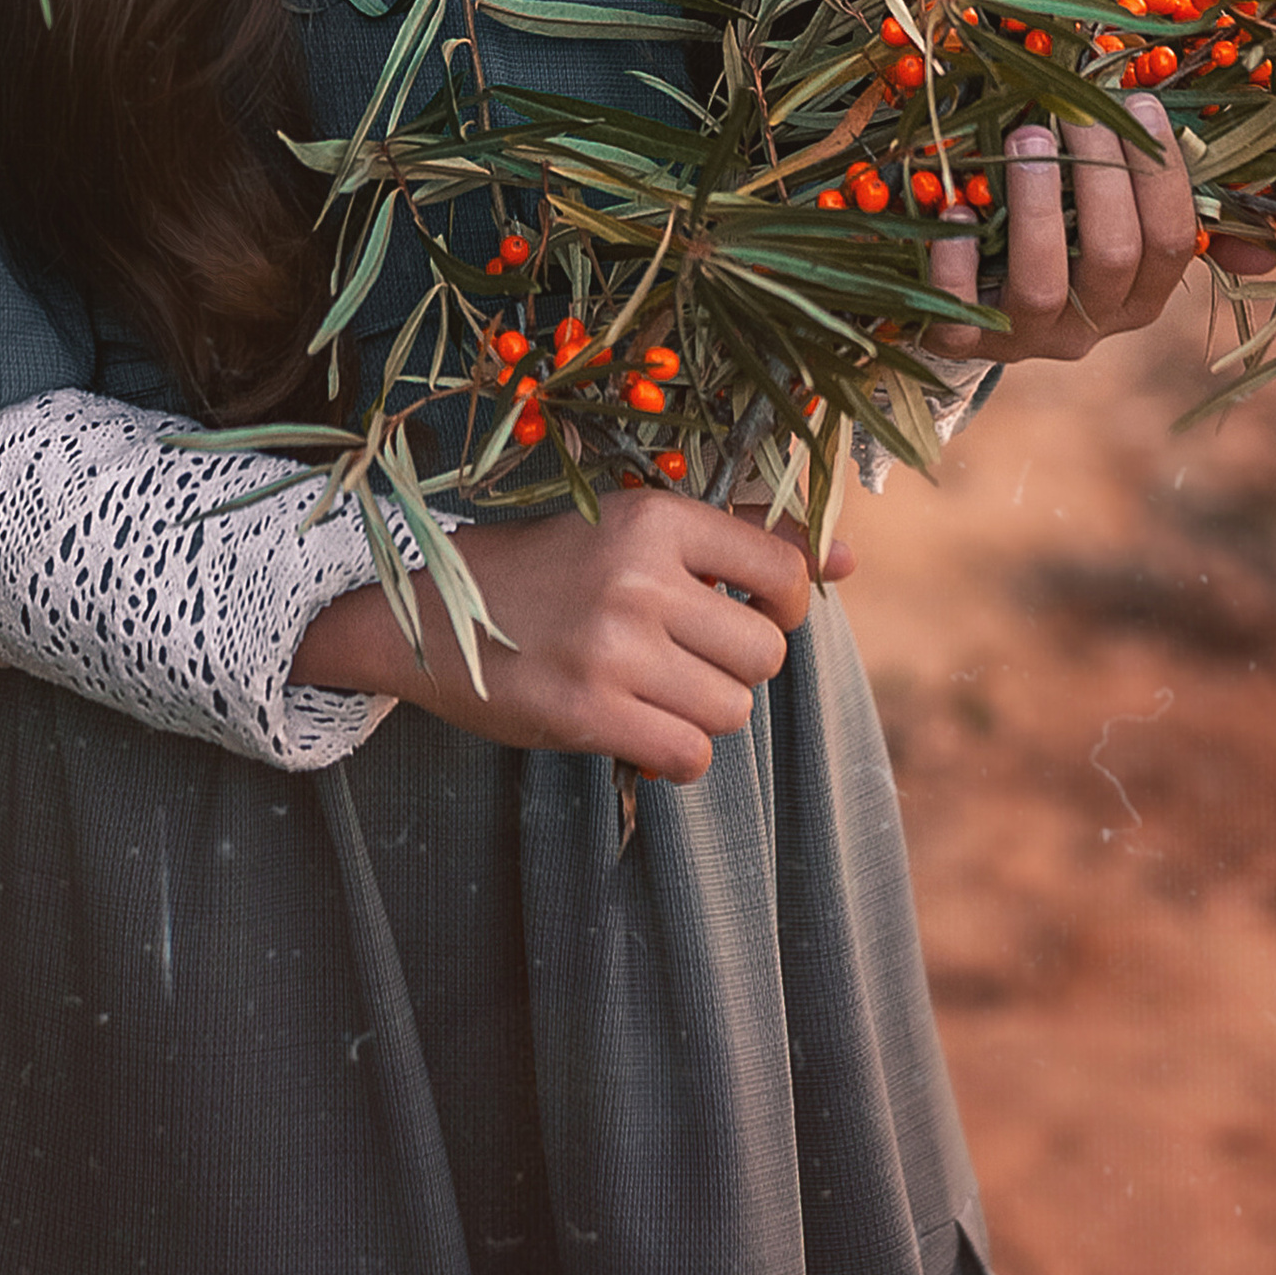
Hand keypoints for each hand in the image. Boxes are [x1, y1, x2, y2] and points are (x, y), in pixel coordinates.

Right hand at [290, 486, 853, 781]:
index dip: (781, 608)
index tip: (746, 613)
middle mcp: (638, 577)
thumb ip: (739, 537)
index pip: (783, 574)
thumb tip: (850, 559)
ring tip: (653, 692)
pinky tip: (640, 732)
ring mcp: (612, 648)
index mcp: (652, 517)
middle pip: (764, 656)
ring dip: (703, 715)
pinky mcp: (587, 713)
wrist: (425, 608)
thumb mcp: (631, 529)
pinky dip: (676, 758)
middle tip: (682, 658)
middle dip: (735, 669)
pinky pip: (689, 756)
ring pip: (731, 711)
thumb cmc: (546, 567)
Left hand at [922, 90, 1229, 365]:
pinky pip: (958, 315)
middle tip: (1072, 109)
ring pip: (1043, 283)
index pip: (1170, 241)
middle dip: (1099, 175)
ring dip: (1037, 204)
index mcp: (1140, 296)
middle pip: (1113, 256)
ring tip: (1025, 134)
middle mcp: (1091, 325)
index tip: (1138, 102)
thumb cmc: (1059, 240)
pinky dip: (955, 260)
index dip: (1161, 173)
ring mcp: (1024, 337)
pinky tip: (953, 208)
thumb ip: (1188, 224)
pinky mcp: (957, 341)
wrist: (972, 307)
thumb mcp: (1123, 232)